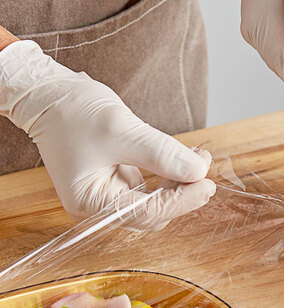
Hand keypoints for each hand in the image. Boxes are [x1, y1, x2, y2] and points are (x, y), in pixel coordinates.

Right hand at [0, 40, 215, 222]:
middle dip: (182, 192)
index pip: (147, 213)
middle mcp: (99, 206)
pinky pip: (152, 188)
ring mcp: (109, 195)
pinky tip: (184, 158)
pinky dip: (170, 175)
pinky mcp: (119, 181)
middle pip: (154, 212)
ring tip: (198, 157)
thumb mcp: (121, 130)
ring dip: (180, 183)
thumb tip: (198, 172)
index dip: (182, 201)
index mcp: (91, 202)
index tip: (207, 184)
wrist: (51, 94)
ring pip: (157, 202)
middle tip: (203, 165)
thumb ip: (161, 154)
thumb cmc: (73, 111)